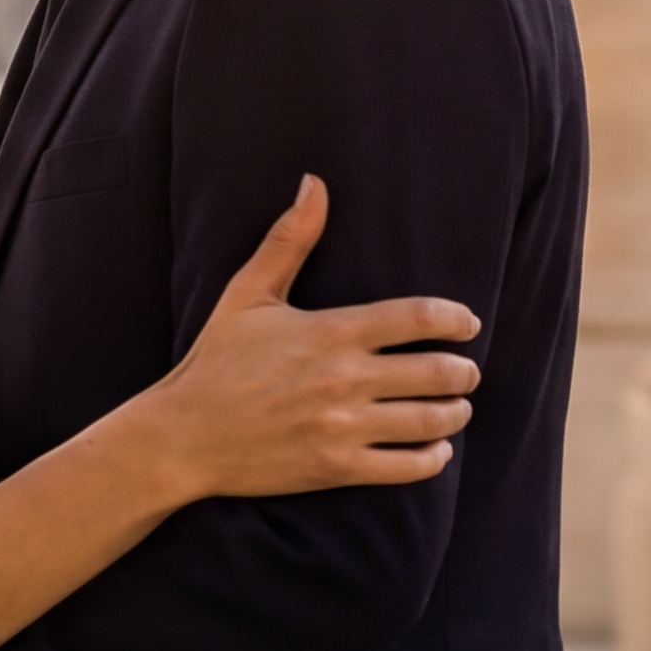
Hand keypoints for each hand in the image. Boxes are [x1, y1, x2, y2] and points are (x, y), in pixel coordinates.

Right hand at [135, 176, 478, 500]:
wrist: (183, 436)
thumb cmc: (217, 360)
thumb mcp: (248, 293)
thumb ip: (289, 240)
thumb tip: (314, 183)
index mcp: (330, 330)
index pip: (419, 317)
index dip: (456, 319)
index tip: (468, 323)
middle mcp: (343, 378)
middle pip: (437, 372)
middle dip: (464, 371)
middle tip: (467, 371)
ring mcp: (342, 426)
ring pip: (430, 421)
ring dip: (456, 414)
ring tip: (458, 408)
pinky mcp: (336, 467)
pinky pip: (406, 467)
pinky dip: (432, 458)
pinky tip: (436, 449)